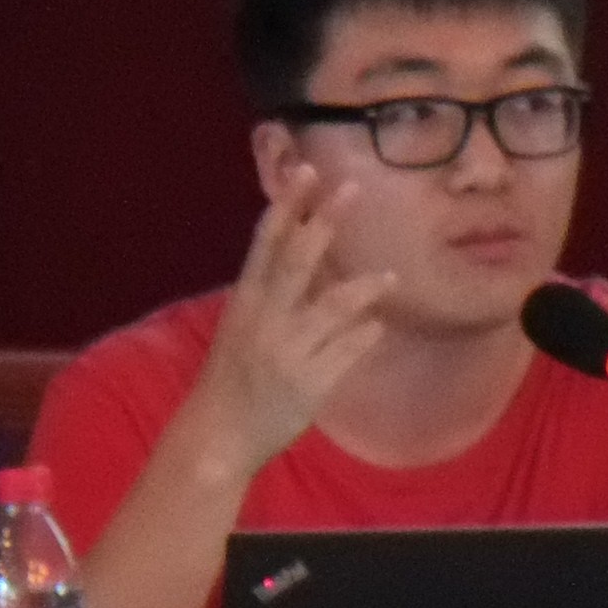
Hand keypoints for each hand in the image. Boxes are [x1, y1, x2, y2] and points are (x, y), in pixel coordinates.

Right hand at [185, 161, 394, 481]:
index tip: (306, 170)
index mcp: (246, 302)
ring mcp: (290, 352)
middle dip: (324, 222)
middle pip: (298, 261)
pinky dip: (366, 334)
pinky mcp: (312, 383)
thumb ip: (272, 293)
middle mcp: (266, 320)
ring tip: (389, 276)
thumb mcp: (243, 327)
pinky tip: (377, 327)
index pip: (267, 243)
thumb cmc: (231, 378)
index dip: (288, 205)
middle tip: (352, 188)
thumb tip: (305, 250)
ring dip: (366, 287)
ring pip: (335, 306)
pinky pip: (350, 349)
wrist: (217, 437)